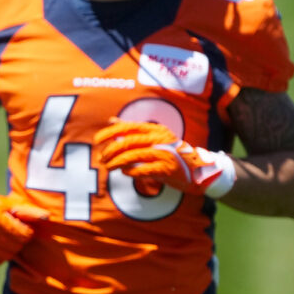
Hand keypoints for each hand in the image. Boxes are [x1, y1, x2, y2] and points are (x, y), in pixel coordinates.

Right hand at [0, 175, 47, 266]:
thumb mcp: (11, 204)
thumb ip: (30, 211)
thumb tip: (47, 217)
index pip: (23, 235)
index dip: (27, 232)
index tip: (23, 227)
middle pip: (15, 246)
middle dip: (19, 241)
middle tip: (14, 233)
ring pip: (6, 256)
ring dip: (10, 249)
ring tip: (6, 239)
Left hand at [94, 119, 235, 197]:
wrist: (196, 169)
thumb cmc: (169, 153)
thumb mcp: (152, 137)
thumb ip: (132, 130)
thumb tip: (111, 120)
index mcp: (154, 129)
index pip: (127, 127)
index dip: (109, 133)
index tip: (96, 140)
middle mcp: (159, 138)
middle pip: (128, 142)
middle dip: (110, 151)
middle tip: (101, 159)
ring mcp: (164, 153)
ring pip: (133, 156)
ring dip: (117, 163)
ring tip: (108, 167)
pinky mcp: (168, 168)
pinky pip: (144, 169)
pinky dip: (132, 172)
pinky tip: (125, 173)